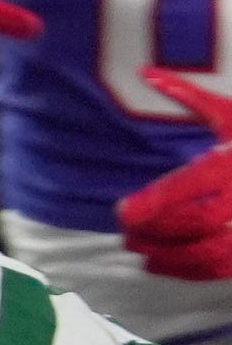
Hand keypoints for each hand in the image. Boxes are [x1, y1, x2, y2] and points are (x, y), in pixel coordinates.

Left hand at [118, 68, 231, 280]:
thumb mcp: (230, 113)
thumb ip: (189, 95)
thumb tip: (144, 73)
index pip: (192, 186)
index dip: (155, 202)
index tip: (123, 211)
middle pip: (198, 222)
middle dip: (157, 232)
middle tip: (127, 235)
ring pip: (212, 252)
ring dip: (171, 258)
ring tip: (142, 254)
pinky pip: (225, 267)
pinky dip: (193, 271)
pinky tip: (167, 264)